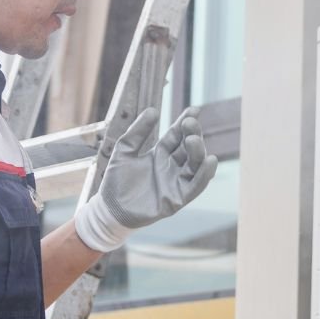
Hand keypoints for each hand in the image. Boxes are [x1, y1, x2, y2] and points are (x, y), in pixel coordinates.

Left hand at [72, 107, 219, 252]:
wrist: (109, 210)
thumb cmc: (115, 181)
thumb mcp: (124, 150)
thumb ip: (138, 132)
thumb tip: (154, 110)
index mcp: (160, 154)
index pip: (177, 135)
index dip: (185, 121)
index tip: (194, 109)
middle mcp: (171, 166)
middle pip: (188, 147)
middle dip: (192, 133)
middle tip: (189, 123)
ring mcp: (176, 182)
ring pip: (195, 164)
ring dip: (198, 151)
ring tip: (194, 139)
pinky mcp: (178, 198)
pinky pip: (197, 185)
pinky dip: (205, 174)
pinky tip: (210, 160)